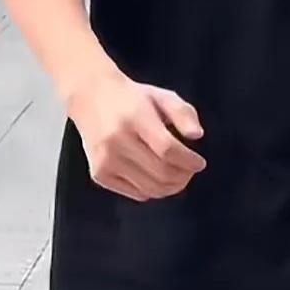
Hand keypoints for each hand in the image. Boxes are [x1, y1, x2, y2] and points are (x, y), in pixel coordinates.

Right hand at [67, 67, 205, 202]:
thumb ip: (183, 113)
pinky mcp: (99, 174)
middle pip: (161, 172)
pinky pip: (136, 193)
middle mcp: (117, 140)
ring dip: (171, 187)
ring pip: (150, 188)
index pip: (168, 149)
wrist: (90, 97)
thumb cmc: (132, 99)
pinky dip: (152, 191)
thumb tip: (197, 135)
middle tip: (190, 171)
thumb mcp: (161, 96)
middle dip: (183, 176)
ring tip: (178, 177)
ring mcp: (106, 160)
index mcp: (135, 117)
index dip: (188, 161)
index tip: (199, 163)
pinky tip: (157, 179)